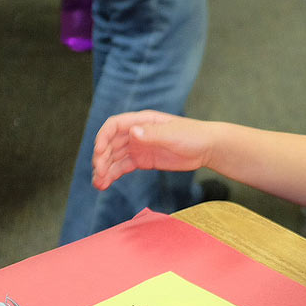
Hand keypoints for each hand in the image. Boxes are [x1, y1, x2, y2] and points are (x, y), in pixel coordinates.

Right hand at [92, 110, 211, 189]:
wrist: (207, 147)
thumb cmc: (192, 135)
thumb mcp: (173, 134)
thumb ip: (153, 133)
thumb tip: (133, 132)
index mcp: (141, 121)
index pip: (114, 126)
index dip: (103, 138)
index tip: (99, 153)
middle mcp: (136, 133)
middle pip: (110, 144)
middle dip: (102, 158)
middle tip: (99, 174)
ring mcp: (138, 147)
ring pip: (114, 157)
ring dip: (104, 169)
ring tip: (98, 184)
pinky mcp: (142, 160)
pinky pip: (123, 167)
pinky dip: (113, 175)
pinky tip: (104, 184)